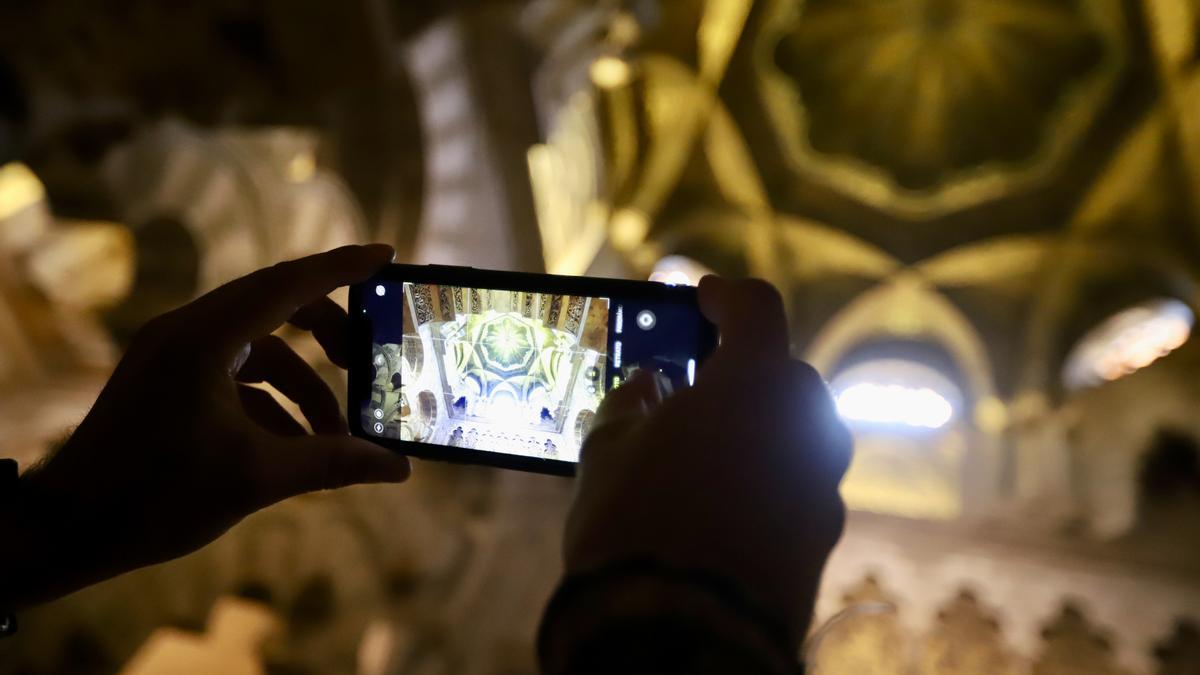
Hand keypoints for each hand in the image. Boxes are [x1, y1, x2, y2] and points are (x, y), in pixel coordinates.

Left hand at [7, 245, 410, 607]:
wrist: (69, 529)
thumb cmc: (155, 498)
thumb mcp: (257, 478)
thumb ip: (333, 464)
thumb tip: (399, 470)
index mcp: (204, 339)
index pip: (287, 284)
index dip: (341, 268)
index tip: (384, 256)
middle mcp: (185, 332)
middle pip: (275, 306)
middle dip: (326, 335)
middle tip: (365, 359)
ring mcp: (171, 355)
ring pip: (257, 351)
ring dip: (300, 388)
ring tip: (334, 438)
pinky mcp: (166, 380)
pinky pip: (233, 374)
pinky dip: (269, 403)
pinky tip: (294, 448)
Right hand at [563, 276, 851, 642]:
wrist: (677, 639)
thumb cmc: (632, 528)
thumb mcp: (607, 453)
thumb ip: (630, 406)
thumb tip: (646, 388)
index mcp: (754, 387)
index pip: (758, 308)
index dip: (727, 296)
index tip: (703, 298)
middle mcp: (803, 430)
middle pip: (787, 374)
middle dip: (746, 372)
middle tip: (698, 387)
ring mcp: (820, 489)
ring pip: (798, 435)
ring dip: (760, 431)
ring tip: (708, 453)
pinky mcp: (821, 543)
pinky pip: (798, 490)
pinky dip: (767, 484)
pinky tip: (724, 508)